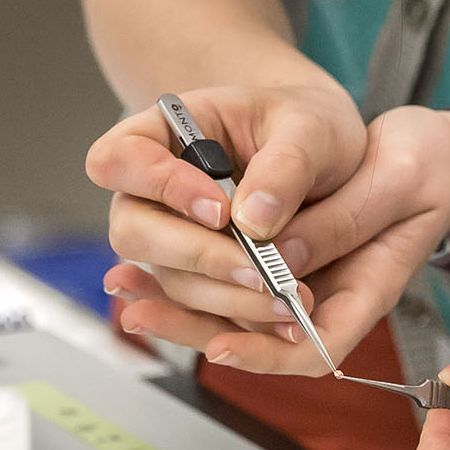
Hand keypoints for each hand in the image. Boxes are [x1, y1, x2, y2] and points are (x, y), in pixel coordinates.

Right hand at [86, 78, 364, 360]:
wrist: (330, 164)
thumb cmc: (307, 128)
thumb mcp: (311, 129)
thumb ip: (286, 167)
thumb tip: (254, 224)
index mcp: (163, 134)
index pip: (119, 159)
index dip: (158, 186)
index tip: (220, 209)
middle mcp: (152, 194)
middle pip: (132, 233)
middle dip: (197, 256)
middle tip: (259, 269)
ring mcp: (171, 243)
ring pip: (171, 282)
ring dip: (227, 297)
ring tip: (288, 299)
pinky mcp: (201, 283)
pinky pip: (203, 312)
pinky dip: (241, 321)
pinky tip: (283, 319)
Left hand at [97, 104, 449, 376]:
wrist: (434, 152)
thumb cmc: (426, 165)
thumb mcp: (395, 179)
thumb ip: (338, 219)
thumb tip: (270, 240)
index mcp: (370, 289)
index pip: (315, 347)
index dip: (266, 353)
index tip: (222, 345)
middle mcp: (330, 296)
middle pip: (260, 339)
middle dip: (196, 328)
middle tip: (142, 312)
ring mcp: (304, 279)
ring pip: (236, 314)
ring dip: (179, 306)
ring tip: (126, 294)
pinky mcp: (282, 257)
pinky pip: (231, 282)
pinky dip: (188, 276)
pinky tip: (145, 265)